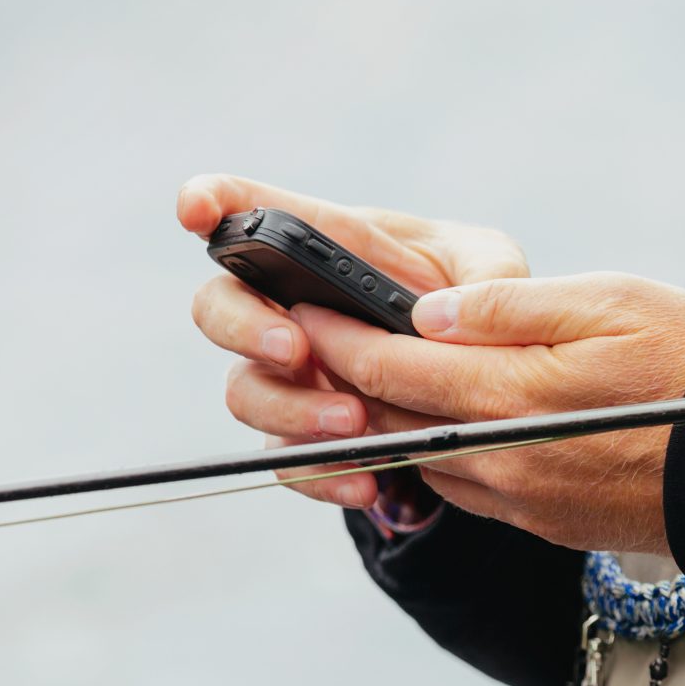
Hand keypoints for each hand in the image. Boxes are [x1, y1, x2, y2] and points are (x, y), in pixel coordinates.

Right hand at [179, 174, 528, 507]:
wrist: (481, 384)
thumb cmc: (470, 297)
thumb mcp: (490, 270)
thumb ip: (484, 274)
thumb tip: (447, 313)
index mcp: (326, 248)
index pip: (251, 213)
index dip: (210, 203)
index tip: (194, 212)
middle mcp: (290, 306)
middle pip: (219, 306)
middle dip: (244, 326)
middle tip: (296, 347)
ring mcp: (290, 374)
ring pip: (245, 390)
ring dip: (290, 407)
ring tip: (353, 420)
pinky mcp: (306, 434)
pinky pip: (287, 460)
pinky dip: (322, 474)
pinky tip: (367, 482)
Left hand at [295, 274, 684, 556]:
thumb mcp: (609, 302)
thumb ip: (511, 308)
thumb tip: (430, 313)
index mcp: (510, 398)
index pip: (390, 369)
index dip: (336, 336)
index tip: (299, 306)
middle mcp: (501, 461)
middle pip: (391, 422)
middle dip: (344, 382)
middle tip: (314, 341)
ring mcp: (521, 500)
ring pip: (423, 460)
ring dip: (391, 422)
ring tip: (372, 376)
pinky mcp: (543, 523)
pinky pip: (466, 487)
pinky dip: (439, 453)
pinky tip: (445, 423)